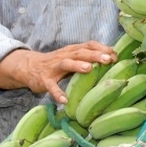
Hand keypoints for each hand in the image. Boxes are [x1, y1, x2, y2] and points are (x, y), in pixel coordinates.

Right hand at [0, 41, 117, 103]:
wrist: (29, 67)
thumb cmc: (58, 63)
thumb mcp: (73, 57)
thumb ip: (89, 57)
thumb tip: (112, 58)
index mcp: (73, 50)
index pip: (89, 45)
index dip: (103, 48)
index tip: (115, 55)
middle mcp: (64, 56)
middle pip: (80, 52)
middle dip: (95, 55)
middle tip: (108, 59)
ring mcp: (53, 68)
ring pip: (66, 64)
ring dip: (77, 66)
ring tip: (89, 69)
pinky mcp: (44, 80)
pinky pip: (51, 87)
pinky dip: (57, 93)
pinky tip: (65, 101)